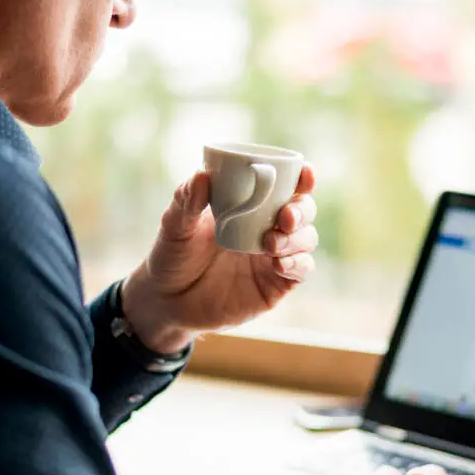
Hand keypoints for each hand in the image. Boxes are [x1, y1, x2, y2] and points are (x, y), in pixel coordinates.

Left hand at [121, 166, 317, 352]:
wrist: (167, 301)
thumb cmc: (172, 255)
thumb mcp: (175, 225)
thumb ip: (187, 200)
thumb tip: (202, 175)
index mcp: (250, 206)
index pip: (285, 186)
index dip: (302, 179)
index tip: (304, 174)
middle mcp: (267, 228)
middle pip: (304, 211)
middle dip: (301, 210)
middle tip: (284, 217)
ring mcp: (273, 257)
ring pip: (306, 239)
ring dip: (297, 238)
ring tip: (270, 243)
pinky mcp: (275, 285)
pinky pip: (301, 270)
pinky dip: (298, 264)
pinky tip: (280, 264)